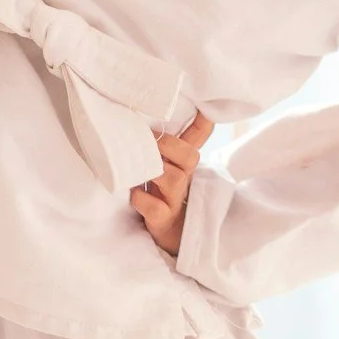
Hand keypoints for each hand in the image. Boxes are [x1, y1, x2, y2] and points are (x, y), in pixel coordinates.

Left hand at [130, 110, 213, 257]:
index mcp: (182, 161)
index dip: (203, 121)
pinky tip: (135, 195)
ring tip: (138, 169)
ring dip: (156, 171)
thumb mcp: (161, 162)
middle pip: (190, 156)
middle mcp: (183, 178)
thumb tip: (147, 111)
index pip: (198, 136)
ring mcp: (174, 200)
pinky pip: (156, 209)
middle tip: (146, 140)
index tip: (203, 106)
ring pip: (175, 180)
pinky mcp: (162, 220)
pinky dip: (143, 200)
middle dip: (169, 145)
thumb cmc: (158, 190)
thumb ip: (159, 141)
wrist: (164, 232)